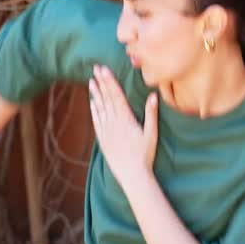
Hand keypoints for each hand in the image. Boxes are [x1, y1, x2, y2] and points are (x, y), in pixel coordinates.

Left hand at [89, 64, 157, 186]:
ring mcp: (106, 130)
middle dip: (101, 82)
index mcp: (126, 118)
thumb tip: (153, 95)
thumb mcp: (152, 133)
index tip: (104, 69)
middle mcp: (114, 122)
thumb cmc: (145, 155)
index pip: (116, 95)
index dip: (110, 81)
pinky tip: (91, 102)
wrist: (132, 175)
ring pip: (99, 107)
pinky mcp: (103, 139)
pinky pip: (96, 121)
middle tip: (95, 68)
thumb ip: (151, 114)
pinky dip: (93, 110)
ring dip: (95, 94)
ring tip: (91, 81)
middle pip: (106, 98)